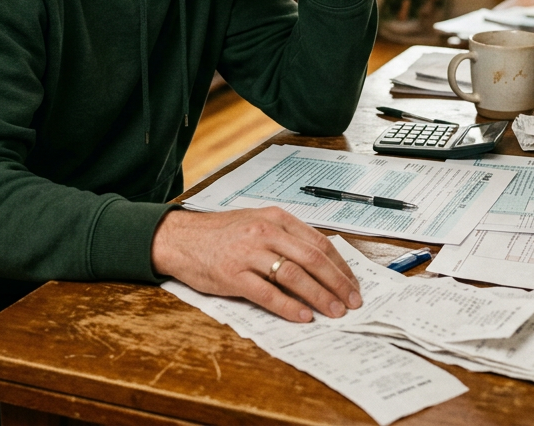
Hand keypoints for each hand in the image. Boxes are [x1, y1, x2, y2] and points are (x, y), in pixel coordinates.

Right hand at [151, 208, 362, 322]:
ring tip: (334, 312)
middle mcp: (265, 232)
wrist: (180, 238)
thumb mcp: (257, 222)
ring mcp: (249, 253)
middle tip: (352, 302)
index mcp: (276, 218)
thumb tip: (320, 262)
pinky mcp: (233, 275)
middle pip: (312, 259)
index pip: (319, 242)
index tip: (352, 283)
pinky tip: (303, 315)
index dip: (340, 266)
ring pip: (294, 276)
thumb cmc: (220, 233)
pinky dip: (288, 306)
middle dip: (337, 283)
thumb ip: (286, 237)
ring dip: (319, 296)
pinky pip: (267, 293)